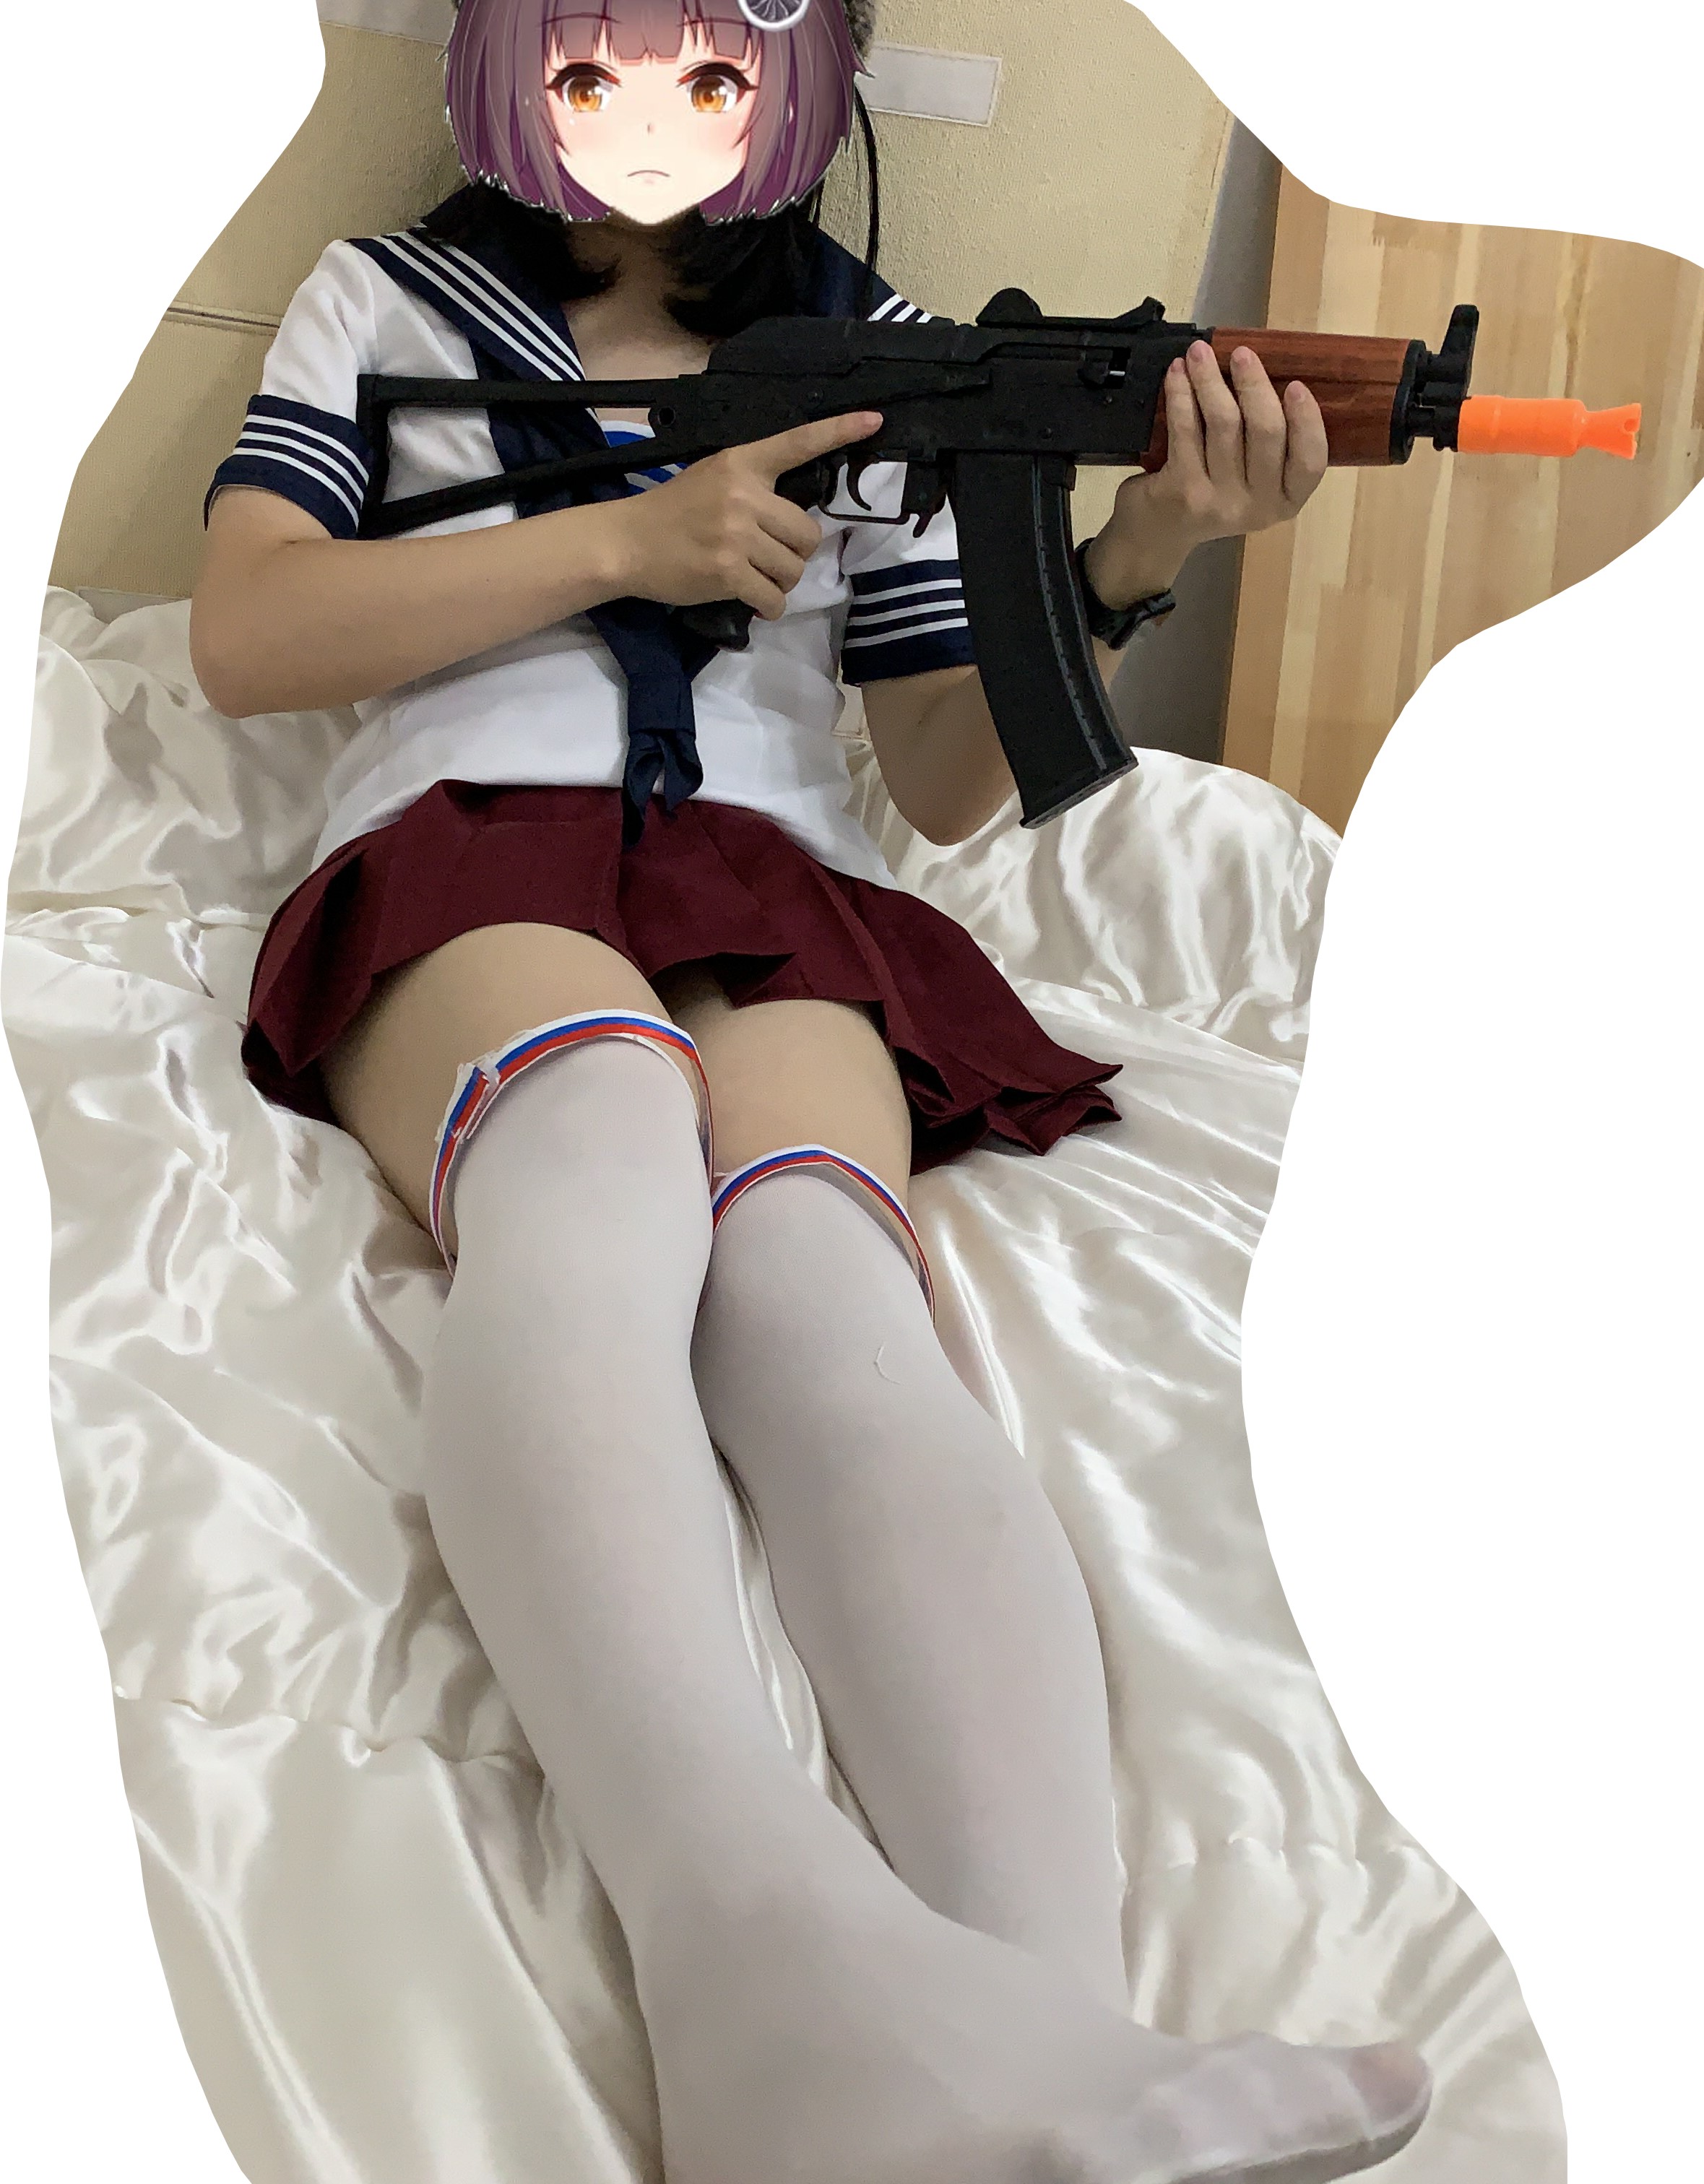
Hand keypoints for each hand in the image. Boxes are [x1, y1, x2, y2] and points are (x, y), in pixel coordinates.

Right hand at [605, 410, 882, 618]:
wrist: (625, 543)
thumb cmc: (671, 513)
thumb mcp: (712, 480)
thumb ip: (752, 488)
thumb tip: (794, 524)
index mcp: (741, 463)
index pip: (796, 443)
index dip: (837, 431)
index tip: (873, 420)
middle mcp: (743, 495)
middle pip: (807, 533)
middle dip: (794, 554)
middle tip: (768, 558)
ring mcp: (736, 534)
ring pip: (793, 569)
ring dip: (780, 583)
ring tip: (753, 578)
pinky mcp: (728, 571)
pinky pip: (773, 598)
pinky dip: (768, 607)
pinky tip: (751, 602)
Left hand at [1087, 342, 1328, 608]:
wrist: (1157, 533)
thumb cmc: (1210, 492)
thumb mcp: (1251, 479)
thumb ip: (1268, 444)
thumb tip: (1268, 373)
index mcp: (1285, 500)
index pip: (1311, 461)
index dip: (1307, 421)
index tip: (1296, 385)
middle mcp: (1257, 507)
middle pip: (1266, 432)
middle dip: (1254, 384)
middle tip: (1241, 354)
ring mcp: (1220, 502)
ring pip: (1223, 424)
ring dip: (1210, 380)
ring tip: (1199, 353)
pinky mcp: (1183, 491)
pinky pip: (1186, 429)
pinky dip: (1181, 395)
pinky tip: (1177, 374)